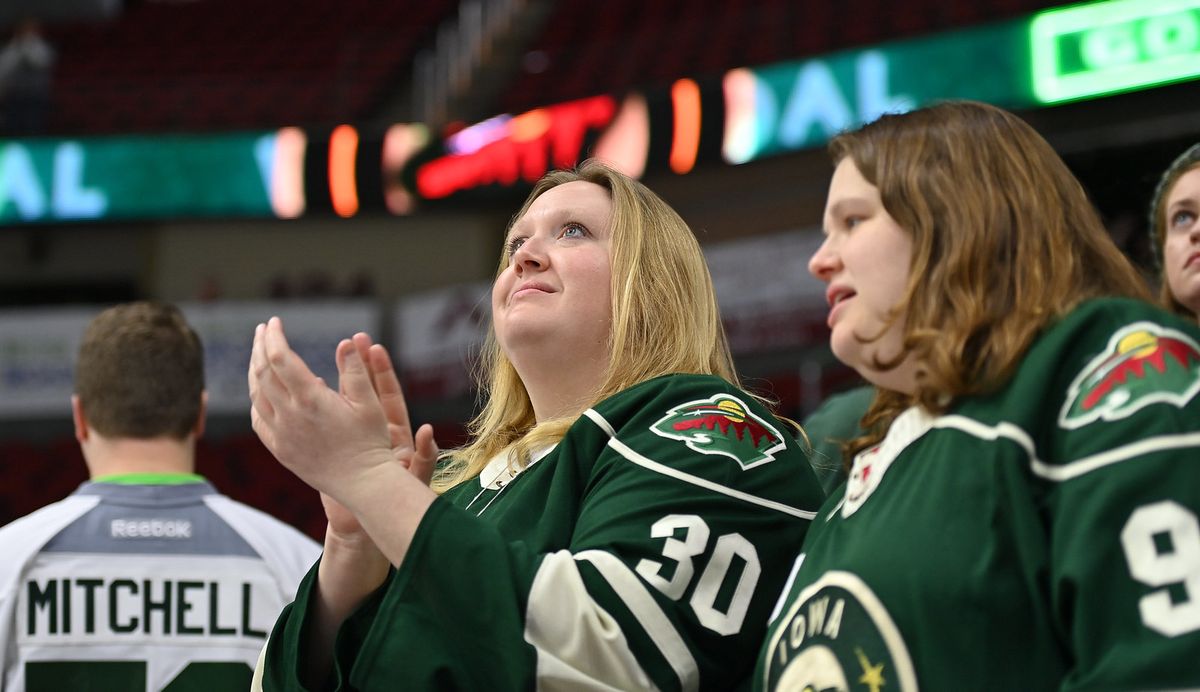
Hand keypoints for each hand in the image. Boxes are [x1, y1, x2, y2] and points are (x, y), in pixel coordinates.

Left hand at [248, 317, 394, 505]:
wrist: (362, 483)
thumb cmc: (371, 441)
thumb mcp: (370, 402)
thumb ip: (355, 370)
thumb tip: (346, 341)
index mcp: (311, 399)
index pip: (280, 358)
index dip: (274, 337)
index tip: (275, 322)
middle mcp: (290, 415)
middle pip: (262, 373)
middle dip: (259, 347)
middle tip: (263, 330)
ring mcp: (281, 434)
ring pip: (256, 395)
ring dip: (254, 370)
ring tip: (259, 355)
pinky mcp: (280, 450)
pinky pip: (258, 420)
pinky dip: (256, 399)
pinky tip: (262, 391)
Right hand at [322, 333, 437, 539]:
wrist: (369, 520)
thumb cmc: (397, 499)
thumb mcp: (415, 476)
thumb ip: (425, 456)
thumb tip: (430, 432)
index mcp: (397, 433)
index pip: (390, 396)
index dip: (382, 373)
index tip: (376, 348)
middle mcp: (377, 431)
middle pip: (369, 392)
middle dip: (362, 365)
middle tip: (357, 339)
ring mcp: (356, 435)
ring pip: (348, 402)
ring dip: (343, 378)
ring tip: (337, 352)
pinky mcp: (339, 444)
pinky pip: (330, 416)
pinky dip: (322, 401)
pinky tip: (311, 384)